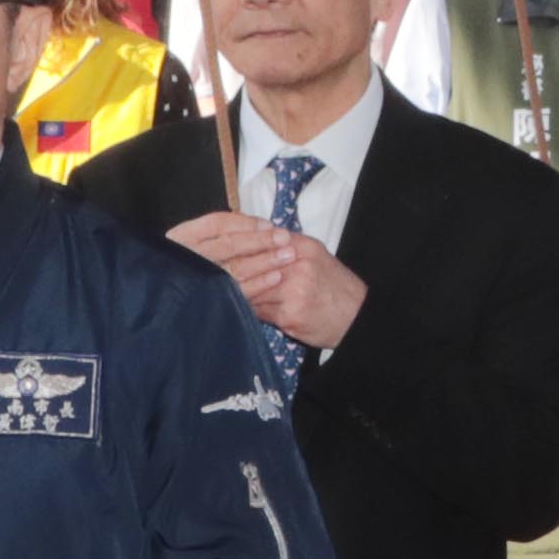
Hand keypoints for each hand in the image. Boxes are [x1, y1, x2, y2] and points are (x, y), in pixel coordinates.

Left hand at [169, 211, 365, 354]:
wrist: (358, 317)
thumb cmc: (334, 287)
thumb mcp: (314, 257)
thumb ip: (284, 247)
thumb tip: (248, 242)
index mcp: (301, 245)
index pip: (258, 241)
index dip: (233, 246)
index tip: (210, 251)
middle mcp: (297, 263)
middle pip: (250, 263)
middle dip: (226, 269)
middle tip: (200, 273)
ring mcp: (294, 289)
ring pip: (250, 288)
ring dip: (231, 291)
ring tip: (209, 292)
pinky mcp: (290, 314)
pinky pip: (258, 311)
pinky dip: (243, 310)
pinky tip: (229, 310)